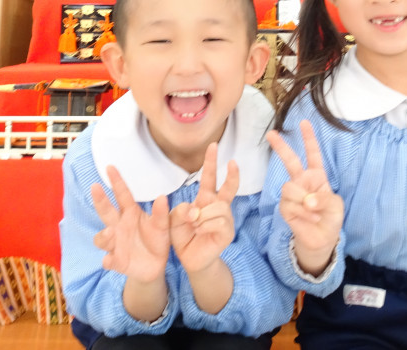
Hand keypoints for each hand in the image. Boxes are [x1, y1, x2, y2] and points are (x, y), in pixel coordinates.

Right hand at [91, 166, 169, 283]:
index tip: (110, 166)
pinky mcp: (117, 261)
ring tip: (110, 232)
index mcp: (130, 213)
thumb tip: (162, 196)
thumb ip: (161, 213)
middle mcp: (119, 226)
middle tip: (95, 187)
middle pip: (106, 211)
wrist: (155, 265)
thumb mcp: (163, 225)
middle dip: (100, 200)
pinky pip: (109, 260)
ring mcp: (116, 244)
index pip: (122, 194)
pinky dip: (108, 260)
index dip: (116, 181)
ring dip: (104, 235)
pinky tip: (110, 260)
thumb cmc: (157, 239)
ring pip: (102, 238)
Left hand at [169, 143, 238, 274]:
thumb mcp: (173, 221)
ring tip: (195, 226)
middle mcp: (218, 207)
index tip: (213, 146)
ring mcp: (225, 219)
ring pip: (218, 207)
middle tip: (233, 162)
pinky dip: (205, 226)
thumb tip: (196, 210)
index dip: (211, 162)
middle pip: (229, 187)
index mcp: (205, 200)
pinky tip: (200, 232)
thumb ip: (180, 211)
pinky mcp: (227, 232)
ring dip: (202, 216)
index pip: (210, 178)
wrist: (190, 259)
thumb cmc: (184, 237)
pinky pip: (218, 222)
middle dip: (232, 174)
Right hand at [266, 120, 343, 275]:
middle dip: (281, 147)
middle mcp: (302, 181)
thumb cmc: (330, 218)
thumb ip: (323, 198)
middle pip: (290, 161)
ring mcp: (292, 194)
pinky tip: (311, 219)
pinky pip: (290, 205)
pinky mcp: (285, 208)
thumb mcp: (335, 205)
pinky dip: (304, 213)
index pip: (312, 154)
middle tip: (271, 134)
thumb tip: (307, 201)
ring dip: (304, 201)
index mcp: (317, 176)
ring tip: (314, 211)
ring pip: (290, 188)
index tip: (304, 122)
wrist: (323, 239)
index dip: (309, 138)